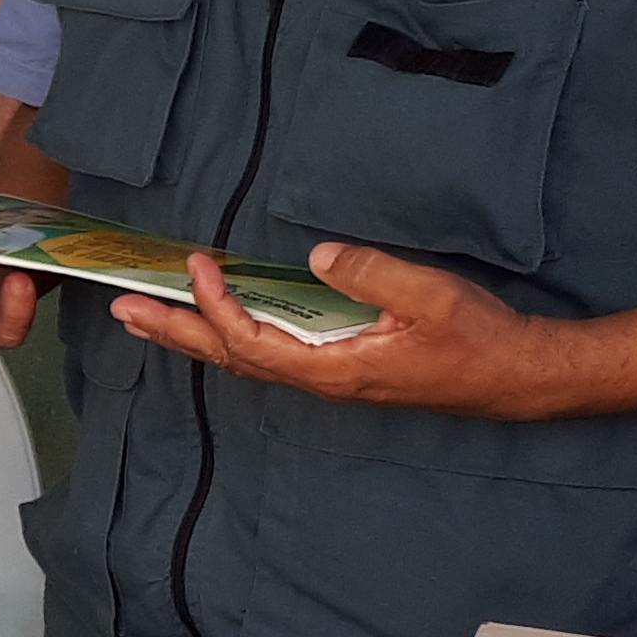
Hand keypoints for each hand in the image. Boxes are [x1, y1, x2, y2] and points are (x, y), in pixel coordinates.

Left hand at [112, 241, 583, 418]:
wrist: (515, 376)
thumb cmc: (479, 339)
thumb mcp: (432, 299)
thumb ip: (374, 275)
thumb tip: (319, 256)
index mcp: (336, 368)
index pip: (254, 341)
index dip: (218, 307)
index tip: (198, 268)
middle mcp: (322, 380)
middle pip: (231, 358)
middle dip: (175, 332)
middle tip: (121, 310)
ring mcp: (329, 378)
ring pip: (246, 360)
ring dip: (195, 335)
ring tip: (148, 316)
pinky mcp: (341, 370)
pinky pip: (270, 356)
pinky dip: (232, 337)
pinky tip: (216, 326)